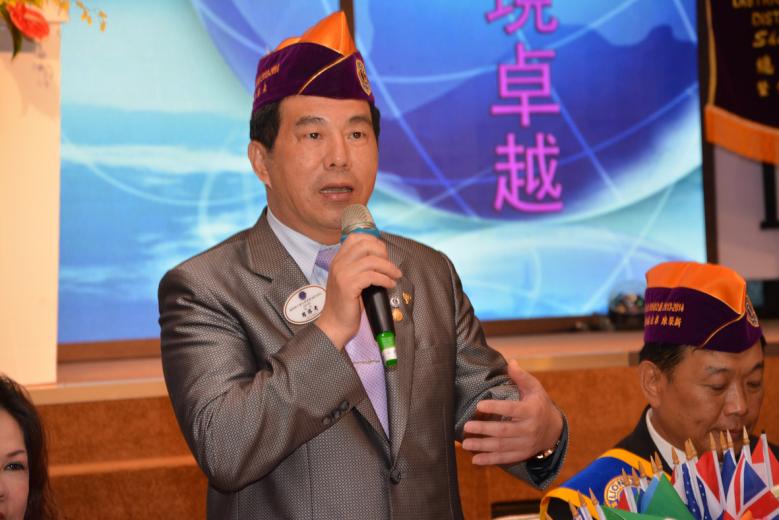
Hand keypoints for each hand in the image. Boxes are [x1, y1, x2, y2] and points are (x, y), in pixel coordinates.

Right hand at [315, 233, 401, 348]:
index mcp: (338, 260)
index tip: (384, 254)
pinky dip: (385, 279)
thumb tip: (383, 260)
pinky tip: (390, 285)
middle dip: (383, 253)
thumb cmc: (346, 305)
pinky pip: (372, 276)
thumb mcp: (350, 281)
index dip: (374, 242)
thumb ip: (360, 268)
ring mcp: (342, 274)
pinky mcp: (348, 286)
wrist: (334, 325)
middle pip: (366, 245)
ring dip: (389, 267)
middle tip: (390, 266)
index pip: (356, 238)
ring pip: (372, 260)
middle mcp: (338, 263)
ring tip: (395, 276)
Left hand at [461, 359, 562, 464]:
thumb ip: (521, 376)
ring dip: (483, 446)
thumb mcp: (534, 388)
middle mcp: (529, 429)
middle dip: (484, 429)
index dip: (496, 408)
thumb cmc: (539, 404)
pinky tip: (475, 459)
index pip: (512, 409)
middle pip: (504, 431)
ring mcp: (526, 444)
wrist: (554, 430)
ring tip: (465, 444)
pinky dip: (490, 460)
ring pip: (502, 446)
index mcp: (531, 411)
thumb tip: (511, 362)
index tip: (479, 405)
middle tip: (467, 426)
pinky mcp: (522, 454)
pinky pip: (505, 458)